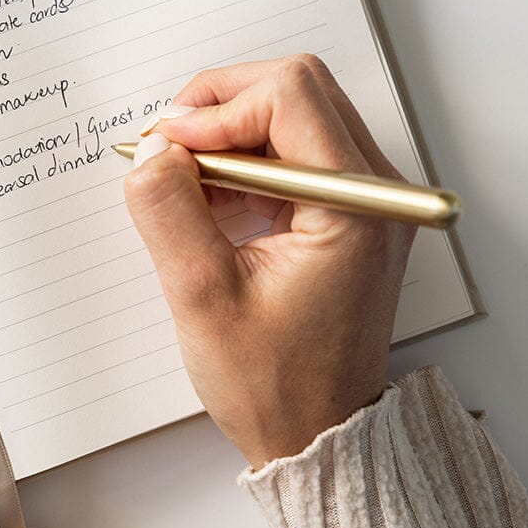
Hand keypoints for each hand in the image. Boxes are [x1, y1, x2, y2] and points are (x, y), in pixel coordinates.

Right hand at [123, 55, 415, 467]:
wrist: (319, 436)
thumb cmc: (274, 386)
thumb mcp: (202, 298)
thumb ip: (169, 212)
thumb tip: (151, 148)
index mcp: (355, 208)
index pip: (289, 95)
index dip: (215, 108)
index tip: (164, 146)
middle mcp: (376, 192)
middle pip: (296, 90)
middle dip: (220, 108)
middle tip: (164, 149)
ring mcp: (366, 201)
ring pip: (294, 115)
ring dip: (229, 135)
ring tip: (180, 184)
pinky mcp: (348, 213)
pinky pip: (295, 153)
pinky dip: (245, 162)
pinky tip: (208, 203)